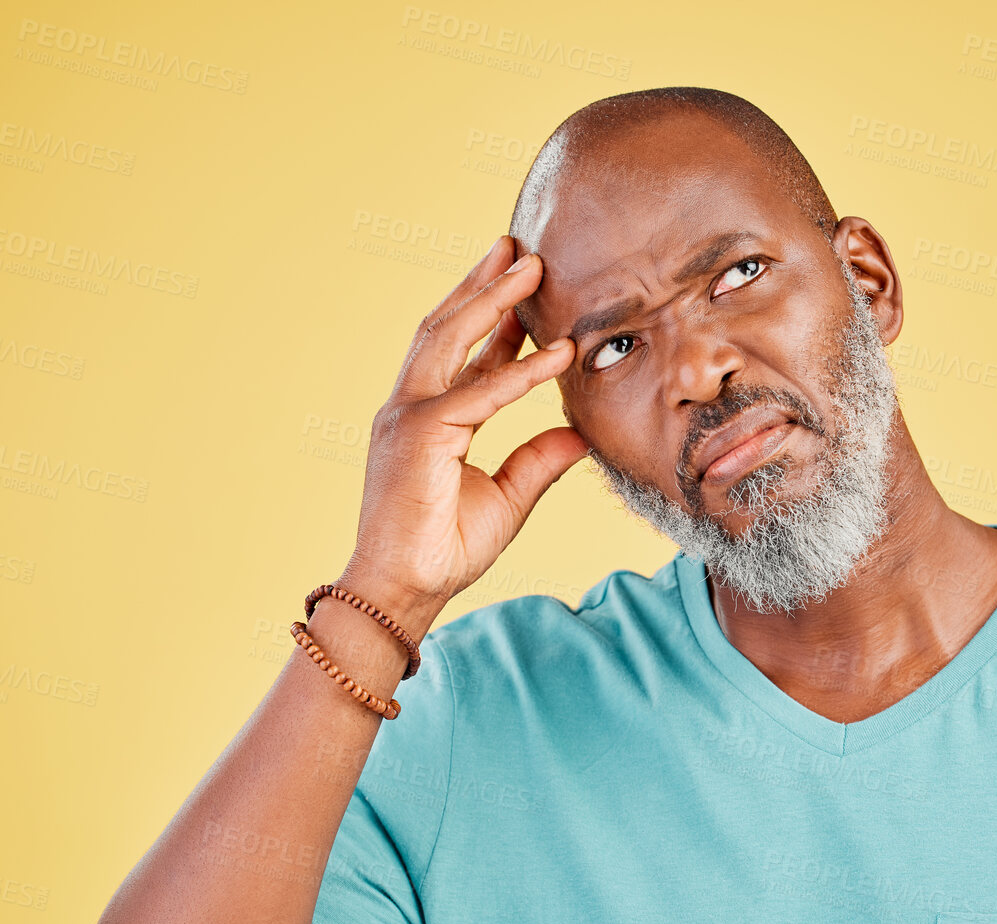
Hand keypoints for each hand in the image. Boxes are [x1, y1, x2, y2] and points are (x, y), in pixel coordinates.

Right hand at [341, 235, 586, 635]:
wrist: (404, 591)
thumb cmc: (444, 550)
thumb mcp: (508, 499)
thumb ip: (539, 462)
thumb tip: (580, 435)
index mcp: (428, 419)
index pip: (465, 358)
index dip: (497, 322)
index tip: (527, 292)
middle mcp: (410, 407)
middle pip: (448, 328)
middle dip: (485, 285)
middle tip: (520, 247)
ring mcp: (407, 416)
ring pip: (450, 340)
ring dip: (491, 299)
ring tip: (528, 263)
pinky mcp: (417, 435)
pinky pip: (477, 394)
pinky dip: (517, 372)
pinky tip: (555, 352)